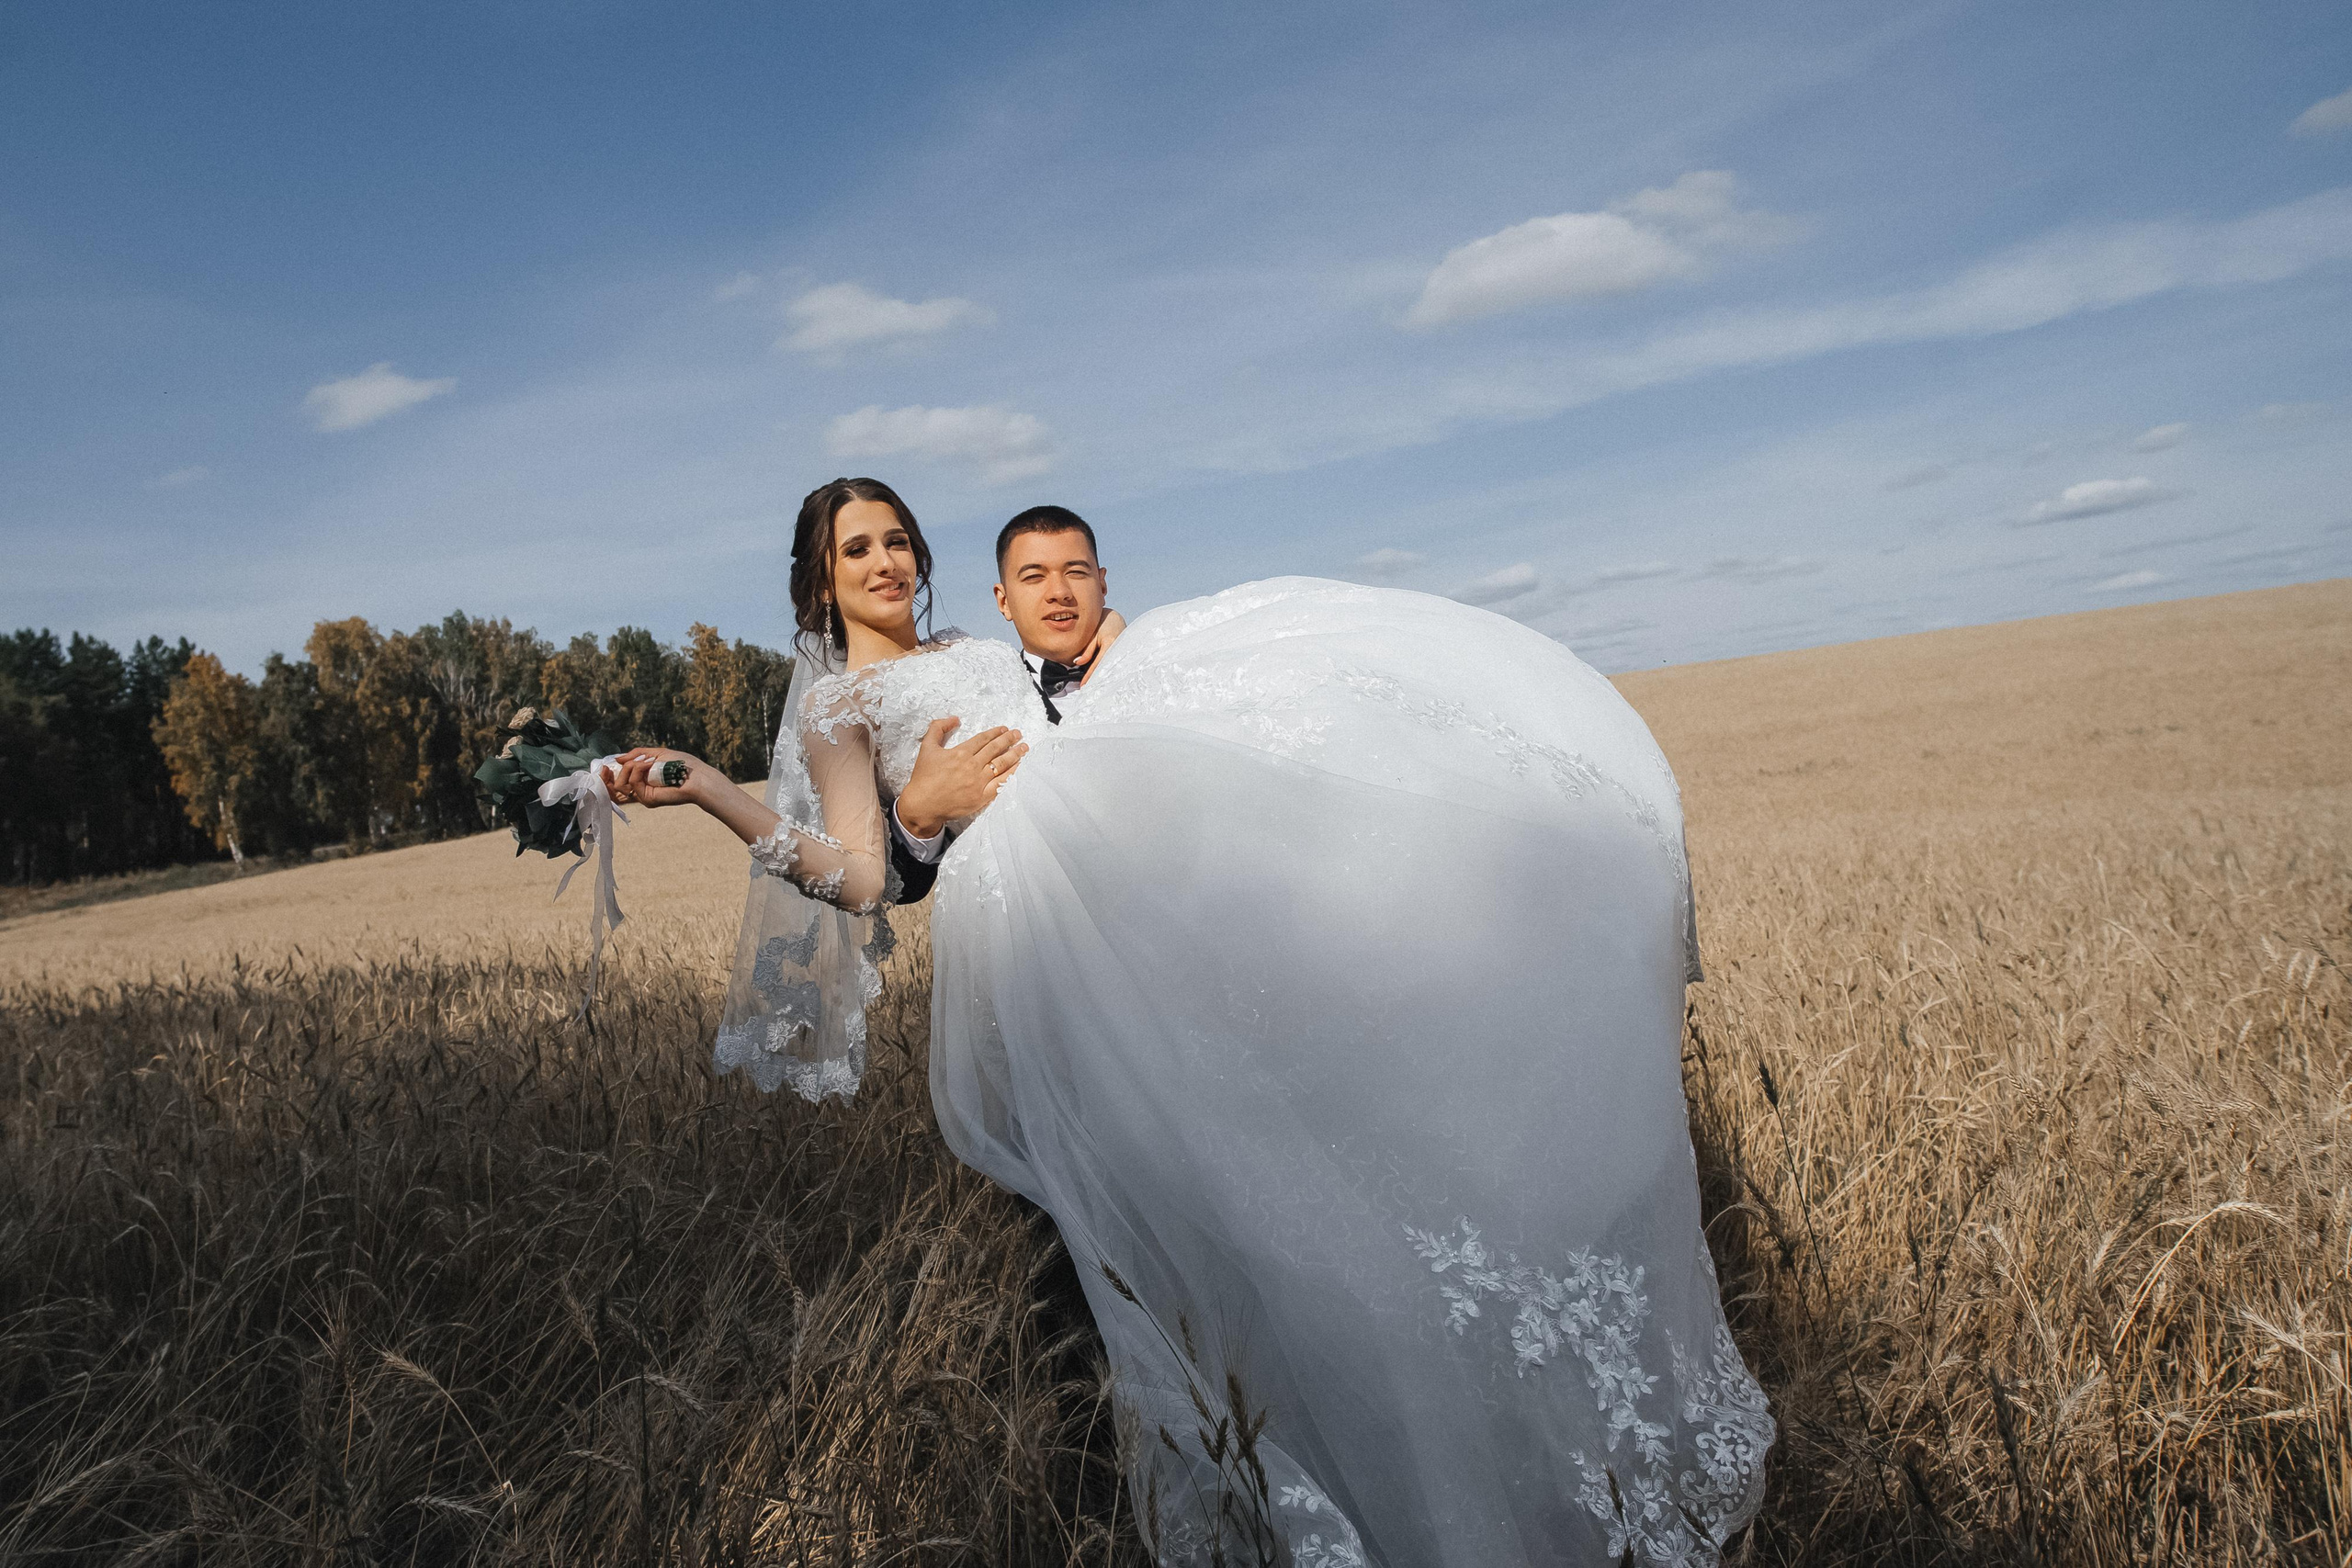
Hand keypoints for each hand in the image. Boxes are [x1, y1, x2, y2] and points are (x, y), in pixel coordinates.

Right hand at [608, 747, 711, 809]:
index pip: (617, 783)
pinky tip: (650, 765)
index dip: (606, 776)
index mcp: (641, 780)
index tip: (603, 766)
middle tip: (607, 767)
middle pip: (613, 787)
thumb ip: (636, 755)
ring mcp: (643, 796)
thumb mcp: (656, 754)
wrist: (697, 776)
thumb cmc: (681, 764)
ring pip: (621, 784)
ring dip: (630, 767)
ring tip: (647, 762)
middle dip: (608, 775)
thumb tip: (617, 759)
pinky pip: (633, 782)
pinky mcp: (648, 799)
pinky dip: (638, 769)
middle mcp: (640, 790)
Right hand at [893, 718, 1025, 837]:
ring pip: (1001, 764)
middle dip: (1009, 739)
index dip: (995, 733)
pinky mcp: (982, 797)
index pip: (983, 739)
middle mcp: (972, 765)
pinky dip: (1011, 773)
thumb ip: (938, 728)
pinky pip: (1001, 783)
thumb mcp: (926, 747)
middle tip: (1018, 734)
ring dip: (1014, 754)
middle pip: (995, 749)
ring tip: (1024, 747)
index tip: (1004, 729)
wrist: (922, 805)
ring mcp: (978, 781)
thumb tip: (955, 719)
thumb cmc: (923, 777)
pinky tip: (1018, 767)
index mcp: (960, 753)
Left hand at [1077, 609, 1126, 683]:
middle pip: (1106, 669)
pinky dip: (1107, 672)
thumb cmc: (1104, 623)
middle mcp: (1118, 648)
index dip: (1089, 675)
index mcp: (1110, 642)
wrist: (1116, 617)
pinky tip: (1101, 679)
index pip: (1097, 664)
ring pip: (1111, 669)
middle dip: (1097, 681)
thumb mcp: (1093, 634)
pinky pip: (1113, 665)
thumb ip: (1087, 649)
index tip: (1083, 685)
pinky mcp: (1122, 654)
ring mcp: (1122, 652)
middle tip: (1089, 691)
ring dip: (1103, 678)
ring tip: (1095, 688)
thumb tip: (1077, 663)